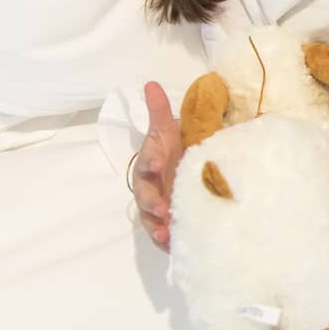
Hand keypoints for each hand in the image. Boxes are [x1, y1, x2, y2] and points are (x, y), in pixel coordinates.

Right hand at [131, 82, 183, 251]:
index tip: (157, 163)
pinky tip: (176, 245)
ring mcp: (158, 206)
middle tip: (162, 208)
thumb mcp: (168, 128)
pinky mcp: (168, 221)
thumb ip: (160, 110)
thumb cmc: (174, 146)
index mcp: (152, 163)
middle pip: (146, 197)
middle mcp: (151, 187)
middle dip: (152, 202)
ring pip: (153, 219)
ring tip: (168, 233)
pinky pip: (164, 234)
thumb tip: (151, 84)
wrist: (182, 164)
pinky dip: (168, 240)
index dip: (150, 162)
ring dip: (158, 227)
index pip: (147, 163)